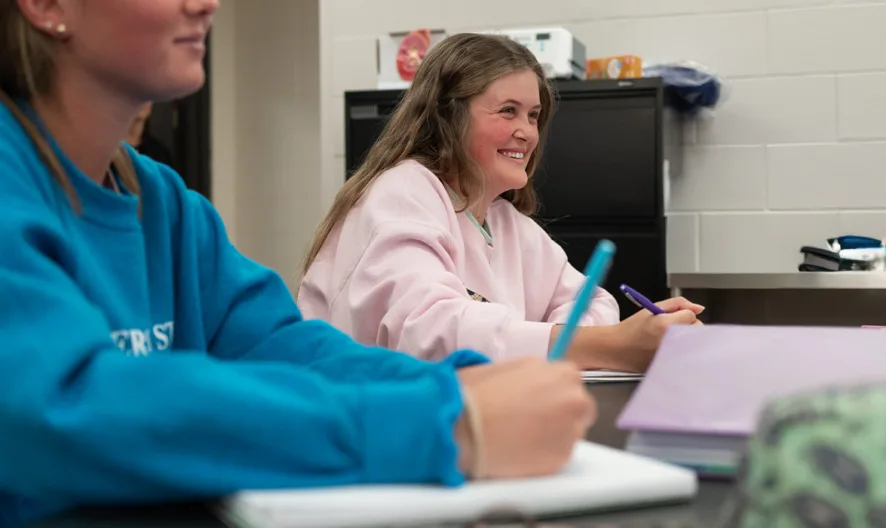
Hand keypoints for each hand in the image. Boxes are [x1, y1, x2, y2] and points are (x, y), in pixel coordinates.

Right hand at [453, 357, 595, 479]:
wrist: (462, 426)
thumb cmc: (475, 393)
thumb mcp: (508, 367)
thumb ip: (533, 375)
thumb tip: (536, 382)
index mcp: (564, 373)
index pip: (572, 384)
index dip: (554, 394)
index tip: (540, 403)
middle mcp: (575, 400)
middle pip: (579, 410)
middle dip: (560, 415)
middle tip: (531, 422)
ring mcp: (571, 431)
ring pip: (569, 434)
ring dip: (552, 435)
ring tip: (520, 436)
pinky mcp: (561, 458)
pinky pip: (557, 455)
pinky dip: (543, 455)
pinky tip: (519, 449)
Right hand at [608, 296, 703, 371]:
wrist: (617, 348)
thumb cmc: (632, 327)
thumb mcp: (652, 308)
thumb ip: (678, 303)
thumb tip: (699, 308)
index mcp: (666, 325)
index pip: (691, 315)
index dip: (682, 313)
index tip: (670, 317)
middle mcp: (672, 341)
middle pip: (697, 329)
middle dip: (688, 325)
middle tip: (670, 326)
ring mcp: (673, 355)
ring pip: (694, 342)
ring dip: (686, 337)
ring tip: (668, 338)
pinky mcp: (672, 364)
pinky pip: (687, 353)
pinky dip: (681, 349)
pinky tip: (666, 348)